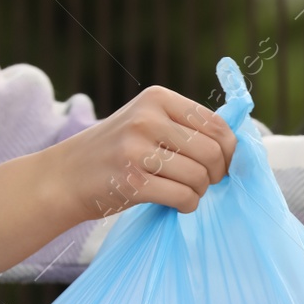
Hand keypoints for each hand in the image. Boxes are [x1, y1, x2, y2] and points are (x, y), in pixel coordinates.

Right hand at [51, 85, 238, 220]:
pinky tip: (177, 203)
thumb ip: (186, 127)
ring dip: (200, 191)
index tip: (220, 164)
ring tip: (184, 191)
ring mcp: (136, 150)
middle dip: (216, 174)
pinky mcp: (132, 181)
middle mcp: (146, 119)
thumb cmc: (117, 151)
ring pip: (200, 177)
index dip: (229, 151)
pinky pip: (184, 197)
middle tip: (204, 182)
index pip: (216, 124)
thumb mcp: (147, 122)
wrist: (66, 176)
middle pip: (212, 152)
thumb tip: (236, 144)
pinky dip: (188, 205)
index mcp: (156, 98)